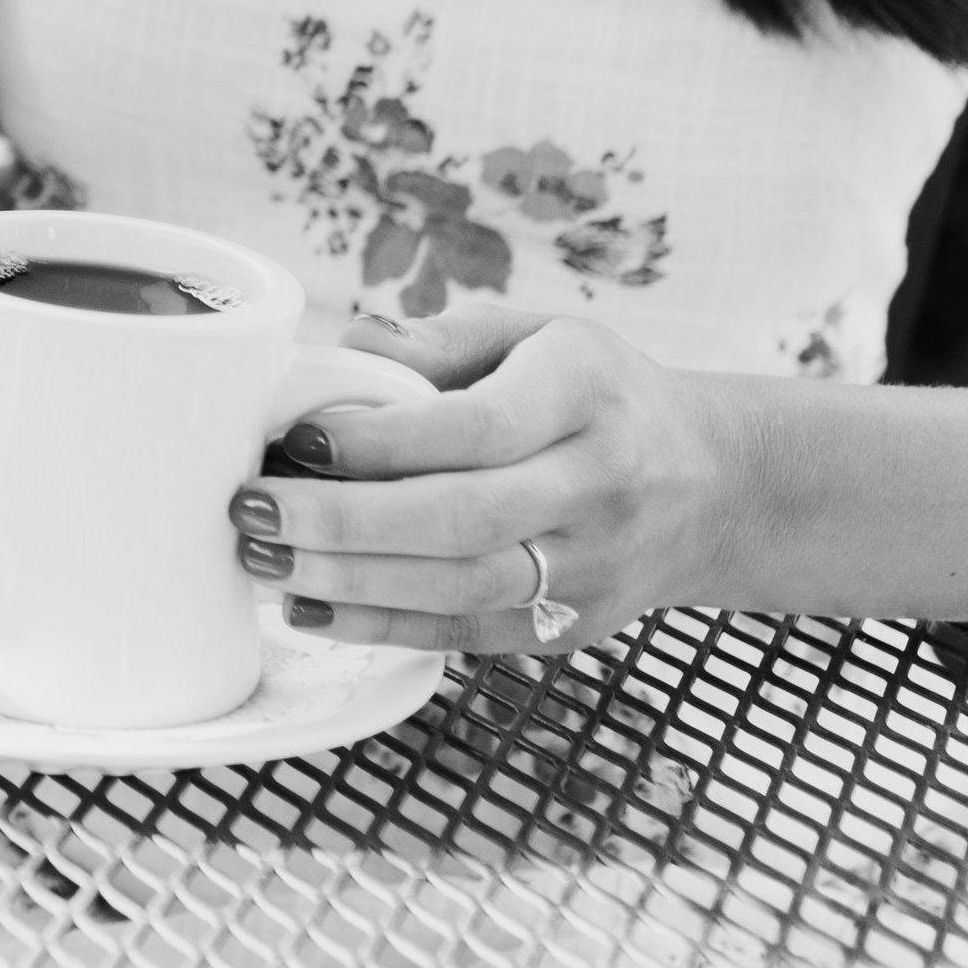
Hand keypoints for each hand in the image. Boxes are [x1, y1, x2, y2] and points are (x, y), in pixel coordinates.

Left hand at [225, 304, 750, 655]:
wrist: (716, 485)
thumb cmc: (597, 389)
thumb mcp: (538, 333)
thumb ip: (443, 341)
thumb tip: (350, 344)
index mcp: (584, 396)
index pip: (476, 428)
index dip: (385, 440)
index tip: (300, 439)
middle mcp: (596, 488)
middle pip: (461, 520)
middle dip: (343, 522)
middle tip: (251, 512)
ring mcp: (590, 568)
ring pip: (461, 590)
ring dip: (349, 585)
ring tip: (263, 564)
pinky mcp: (571, 627)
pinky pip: (469, 634)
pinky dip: (384, 628)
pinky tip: (311, 611)